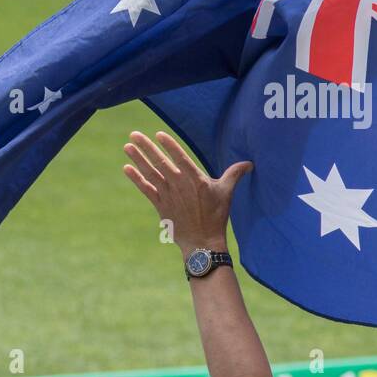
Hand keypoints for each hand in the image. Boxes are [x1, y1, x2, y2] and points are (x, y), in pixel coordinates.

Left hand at [122, 131, 252, 257]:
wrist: (202, 241)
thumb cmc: (216, 216)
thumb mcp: (227, 193)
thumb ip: (234, 174)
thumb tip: (249, 163)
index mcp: (196, 180)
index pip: (181, 157)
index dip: (169, 145)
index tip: (159, 134)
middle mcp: (180, 185)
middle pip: (161, 162)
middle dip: (147, 147)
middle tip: (134, 134)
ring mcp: (168, 196)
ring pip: (151, 173)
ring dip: (138, 159)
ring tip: (127, 146)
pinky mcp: (161, 206)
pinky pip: (146, 189)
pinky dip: (136, 178)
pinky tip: (127, 168)